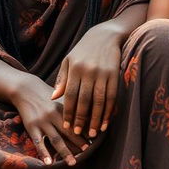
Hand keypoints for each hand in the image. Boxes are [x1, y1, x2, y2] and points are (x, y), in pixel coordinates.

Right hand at [12, 76, 86, 165]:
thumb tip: (89, 117)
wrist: (25, 89)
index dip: (86, 130)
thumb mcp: (60, 98)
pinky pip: (38, 142)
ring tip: (73, 163)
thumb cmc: (46, 95)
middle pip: (69, 132)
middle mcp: (53, 115)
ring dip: (65, 152)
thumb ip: (72, 108)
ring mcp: (42, 122)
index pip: (77, 121)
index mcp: (63, 108)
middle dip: (79, 142)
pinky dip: (43, 153)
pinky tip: (49, 163)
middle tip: (89, 151)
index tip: (95, 139)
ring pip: (56, 139)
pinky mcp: (31, 127)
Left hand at [51, 23, 121, 137]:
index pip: (70, 95)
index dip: (68, 112)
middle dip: (81, 119)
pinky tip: (107, 122)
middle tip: (78, 133)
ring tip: (94, 133)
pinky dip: (110, 111)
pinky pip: (112, 97)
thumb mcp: (68, 61)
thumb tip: (54, 98)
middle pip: (84, 100)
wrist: (104, 35)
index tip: (66, 126)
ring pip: (100, 101)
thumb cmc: (83, 50)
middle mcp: (89, 71)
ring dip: (97, 119)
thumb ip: (62, 79)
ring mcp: (103, 73)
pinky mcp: (115, 75)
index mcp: (75, 69)